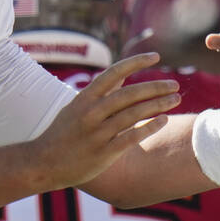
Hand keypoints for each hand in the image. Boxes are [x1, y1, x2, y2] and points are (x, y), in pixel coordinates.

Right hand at [33, 53, 179, 187]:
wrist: (43, 163)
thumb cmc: (63, 132)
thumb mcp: (76, 106)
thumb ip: (101, 92)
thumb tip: (122, 76)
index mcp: (85, 97)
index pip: (114, 72)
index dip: (136, 62)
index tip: (156, 57)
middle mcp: (91, 112)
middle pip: (130, 94)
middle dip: (155, 87)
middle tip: (175, 84)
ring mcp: (97, 133)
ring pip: (134, 114)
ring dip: (158, 105)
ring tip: (176, 99)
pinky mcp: (104, 153)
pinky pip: (131, 137)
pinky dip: (149, 128)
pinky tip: (164, 120)